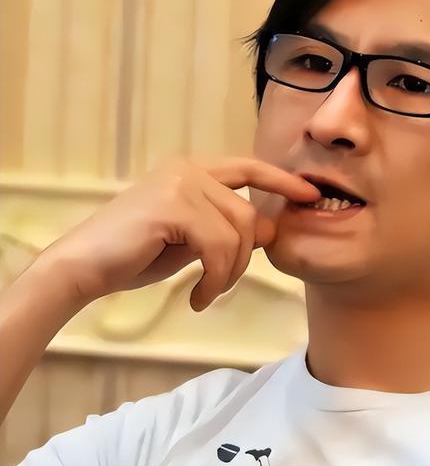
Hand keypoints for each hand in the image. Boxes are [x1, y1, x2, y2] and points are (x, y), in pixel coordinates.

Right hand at [35, 157, 320, 310]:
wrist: (83, 267)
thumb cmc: (134, 254)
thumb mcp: (192, 239)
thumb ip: (226, 228)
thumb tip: (272, 229)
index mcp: (193, 169)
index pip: (249, 168)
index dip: (283, 180)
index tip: (311, 196)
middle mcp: (189, 168)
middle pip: (249, 212)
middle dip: (248, 255)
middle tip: (223, 284)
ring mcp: (181, 183)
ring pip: (238, 232)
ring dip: (229, 274)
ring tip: (207, 294)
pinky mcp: (173, 205)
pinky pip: (219, 247)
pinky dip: (215, 280)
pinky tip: (197, 298)